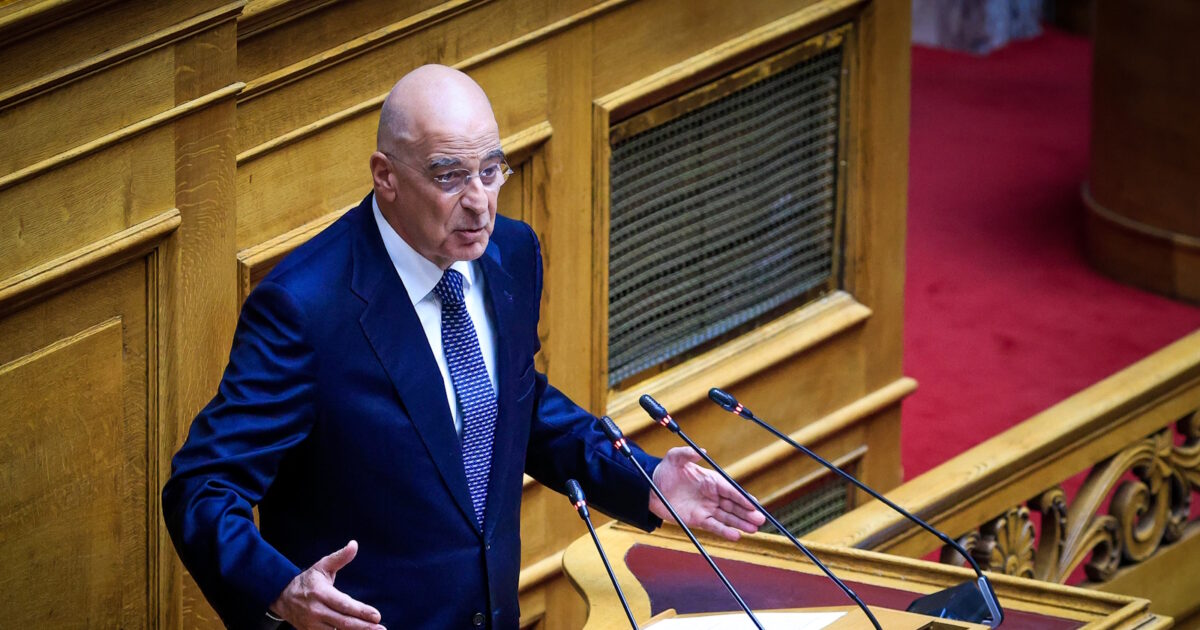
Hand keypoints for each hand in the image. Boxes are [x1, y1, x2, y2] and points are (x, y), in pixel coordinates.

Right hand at [269, 540, 384, 629]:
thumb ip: (340, 557)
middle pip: (343, 622)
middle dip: (363, 627)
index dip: (360, 611)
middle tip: (380, 629)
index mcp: (320, 593)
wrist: (282, 597)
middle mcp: (316, 610)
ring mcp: (312, 624)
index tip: (377, 616)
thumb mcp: (322, 566)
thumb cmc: (308, 581)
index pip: (344, 604)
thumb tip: (354, 544)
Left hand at [649, 447, 765, 540]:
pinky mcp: (698, 519)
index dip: (742, 497)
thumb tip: (700, 450)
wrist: (651, 488)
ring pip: (728, 517)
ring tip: (754, 529)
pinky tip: (736, 536)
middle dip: (747, 512)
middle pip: (733, 505)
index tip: (754, 504)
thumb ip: (687, 454)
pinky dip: (724, 531)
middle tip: (761, 519)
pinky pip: (714, 526)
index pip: (730, 489)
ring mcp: (706, 508)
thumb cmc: (665, 470)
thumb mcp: (674, 458)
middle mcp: (712, 495)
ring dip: (741, 523)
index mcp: (711, 480)